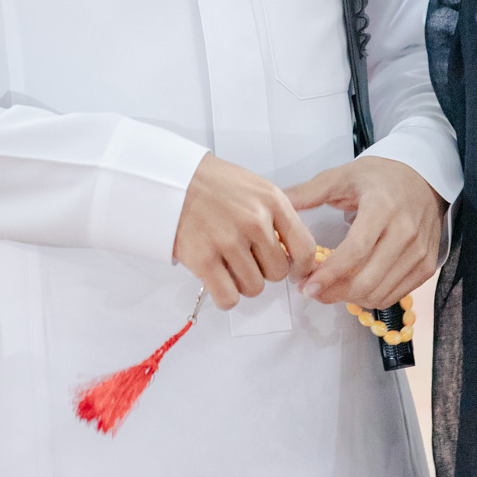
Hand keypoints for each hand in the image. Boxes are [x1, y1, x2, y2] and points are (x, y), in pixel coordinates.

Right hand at [173, 154, 317, 310]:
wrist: (172, 179)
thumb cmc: (214, 184)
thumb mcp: (257, 188)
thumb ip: (279, 217)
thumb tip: (294, 254)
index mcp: (272, 201)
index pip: (304, 248)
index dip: (301, 267)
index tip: (293, 271)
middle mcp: (254, 221)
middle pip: (278, 272)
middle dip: (264, 271)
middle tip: (248, 259)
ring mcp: (228, 241)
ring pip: (254, 288)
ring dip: (243, 283)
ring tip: (229, 265)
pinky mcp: (202, 259)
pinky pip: (228, 297)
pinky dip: (225, 296)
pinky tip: (219, 280)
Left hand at [288, 157, 445, 309]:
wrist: (422, 177)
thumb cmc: (380, 176)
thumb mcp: (342, 176)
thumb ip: (308, 192)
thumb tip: (277, 203)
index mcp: (382, 207)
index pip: (356, 250)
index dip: (330, 274)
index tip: (307, 286)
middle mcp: (405, 231)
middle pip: (368, 279)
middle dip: (334, 292)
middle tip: (312, 291)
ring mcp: (419, 251)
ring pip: (380, 292)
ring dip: (350, 298)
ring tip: (330, 289)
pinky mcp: (426, 264)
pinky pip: (395, 294)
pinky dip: (371, 298)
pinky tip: (354, 287)